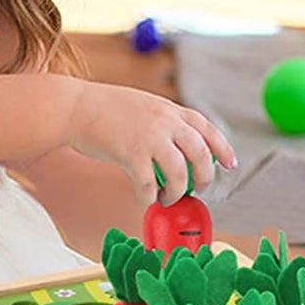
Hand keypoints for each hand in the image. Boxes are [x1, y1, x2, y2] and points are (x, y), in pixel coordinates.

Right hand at [67, 81, 237, 205]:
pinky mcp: (131, 153)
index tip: (229, 164)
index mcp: (170, 109)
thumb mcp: (144, 106)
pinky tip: (145, 198)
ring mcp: (149, 137)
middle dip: (203, 176)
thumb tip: (177, 147)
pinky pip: (148, 183)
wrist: (75, 107)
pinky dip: (149, 196)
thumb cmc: (104, 109)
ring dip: (176, 191)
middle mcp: (165, 121)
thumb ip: (163, 122)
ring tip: (167, 198)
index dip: (222, 148)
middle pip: (200, 153)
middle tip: (197, 189)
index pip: (207, 129)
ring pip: (179, 172)